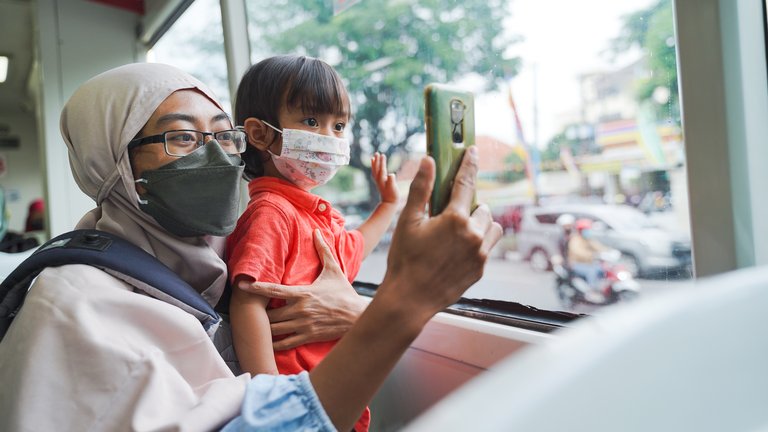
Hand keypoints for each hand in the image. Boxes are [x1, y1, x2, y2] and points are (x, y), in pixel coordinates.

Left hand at [238, 230, 366, 349]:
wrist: (358, 315)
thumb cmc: (344, 292)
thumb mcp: (334, 270)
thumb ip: (323, 250)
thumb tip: (316, 231)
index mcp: (303, 293)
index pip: (274, 290)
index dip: (257, 288)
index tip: (242, 285)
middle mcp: (300, 310)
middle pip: (270, 315)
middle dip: (258, 314)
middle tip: (245, 312)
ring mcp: (303, 325)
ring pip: (275, 330)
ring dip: (264, 329)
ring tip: (253, 327)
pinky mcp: (308, 336)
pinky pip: (285, 343)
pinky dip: (274, 344)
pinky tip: (267, 343)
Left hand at [371, 152, 397, 203]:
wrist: (389, 204)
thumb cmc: (392, 196)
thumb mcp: (393, 188)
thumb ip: (391, 181)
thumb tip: (391, 174)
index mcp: (382, 180)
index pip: (381, 168)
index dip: (382, 162)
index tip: (382, 155)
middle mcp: (378, 180)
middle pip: (376, 168)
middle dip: (377, 161)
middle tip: (377, 153)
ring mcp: (378, 182)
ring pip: (375, 171)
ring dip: (374, 164)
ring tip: (374, 157)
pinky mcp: (379, 183)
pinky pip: (376, 174)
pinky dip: (375, 169)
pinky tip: (376, 167)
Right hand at [380, 146, 501, 320]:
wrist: (410, 299)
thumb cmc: (405, 259)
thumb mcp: (408, 221)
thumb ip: (422, 189)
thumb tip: (429, 160)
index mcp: (455, 219)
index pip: (466, 183)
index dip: (469, 164)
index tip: (473, 151)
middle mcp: (474, 235)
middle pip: (482, 208)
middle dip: (470, 208)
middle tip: (449, 217)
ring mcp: (480, 254)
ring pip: (492, 228)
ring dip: (480, 226)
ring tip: (458, 234)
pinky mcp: (481, 269)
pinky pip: (487, 248)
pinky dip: (477, 244)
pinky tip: (455, 253)